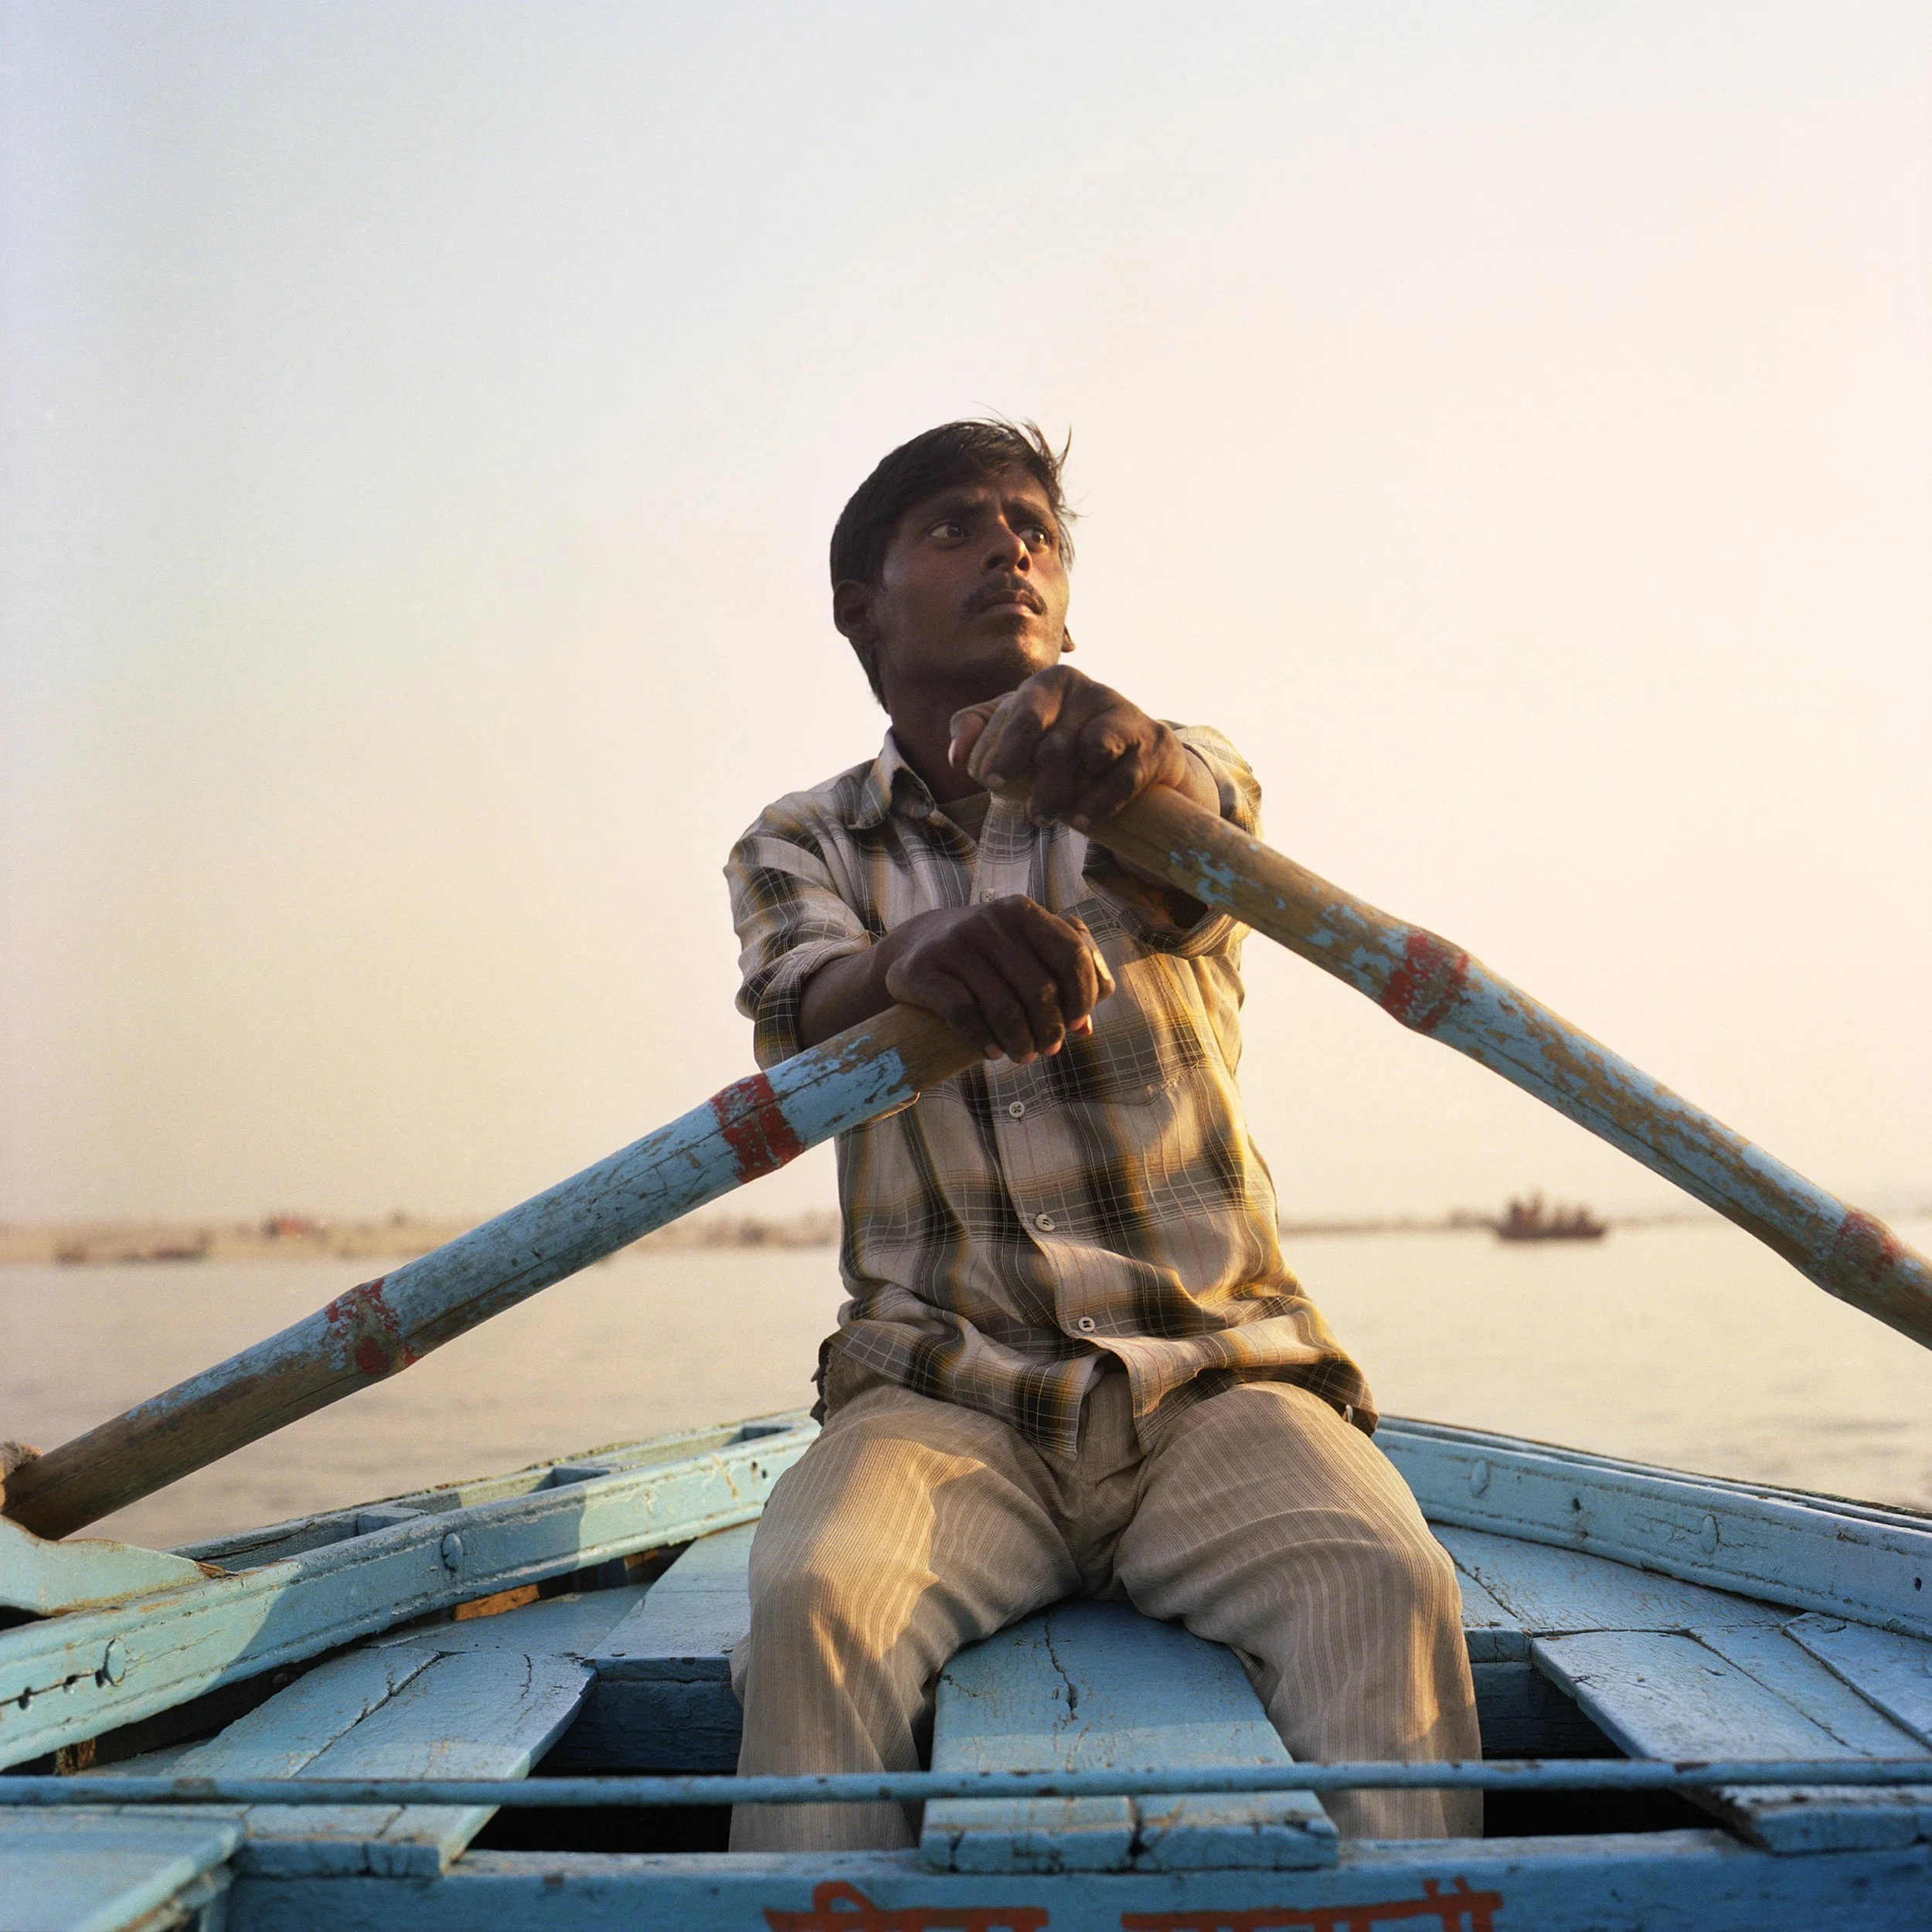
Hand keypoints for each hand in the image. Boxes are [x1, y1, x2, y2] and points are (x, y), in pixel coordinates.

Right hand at [882, 899, 1115, 1062]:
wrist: (916, 946)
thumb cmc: (985, 956)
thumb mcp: (1022, 951)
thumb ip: (1058, 979)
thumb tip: (1085, 1029)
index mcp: (1023, 912)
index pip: (1071, 954)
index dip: (1082, 995)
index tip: (1078, 1024)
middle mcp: (991, 921)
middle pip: (1039, 988)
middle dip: (1050, 1028)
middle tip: (1049, 1050)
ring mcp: (956, 945)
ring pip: (1004, 1006)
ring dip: (1020, 1041)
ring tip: (1023, 1056)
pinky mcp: (925, 970)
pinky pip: (963, 1014)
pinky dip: (983, 1040)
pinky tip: (993, 1053)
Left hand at [948, 666, 1211, 830]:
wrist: (1133, 753)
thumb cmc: (1061, 739)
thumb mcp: (1015, 729)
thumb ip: (976, 731)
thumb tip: (959, 756)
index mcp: (1052, 682)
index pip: (1024, 714)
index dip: (1006, 750)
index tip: (991, 782)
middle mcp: (1090, 689)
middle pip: (1056, 744)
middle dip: (1041, 787)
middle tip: (1034, 817)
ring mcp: (1125, 711)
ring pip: (1091, 754)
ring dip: (1072, 794)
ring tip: (1062, 818)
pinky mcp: (1154, 739)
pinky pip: (1125, 774)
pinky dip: (1102, 802)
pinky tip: (1084, 820)